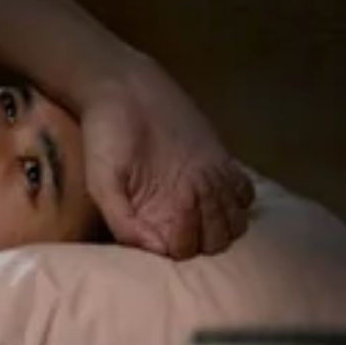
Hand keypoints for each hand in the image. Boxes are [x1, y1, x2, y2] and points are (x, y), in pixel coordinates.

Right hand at [80, 56, 253, 257]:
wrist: (122, 92)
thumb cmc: (106, 137)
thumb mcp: (101, 182)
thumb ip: (123, 221)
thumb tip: (156, 251)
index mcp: (153, 220)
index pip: (181, 252)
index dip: (182, 245)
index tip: (172, 222)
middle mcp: (181, 209)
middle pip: (212, 242)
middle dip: (207, 234)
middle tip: (189, 205)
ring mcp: (204, 186)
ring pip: (232, 223)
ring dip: (225, 217)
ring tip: (205, 195)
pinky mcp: (220, 163)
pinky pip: (243, 192)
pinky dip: (239, 195)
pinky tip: (220, 182)